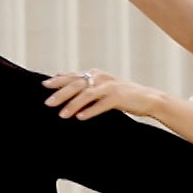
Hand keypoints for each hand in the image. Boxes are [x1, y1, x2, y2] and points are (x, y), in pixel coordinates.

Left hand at [44, 70, 165, 119]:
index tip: (44, 84)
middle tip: (47, 103)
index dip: (58, 79)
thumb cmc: (123, 95)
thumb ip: (88, 87)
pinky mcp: (118, 97)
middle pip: (76, 84)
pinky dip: (90, 111)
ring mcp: (109, 87)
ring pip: (86, 94)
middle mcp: (101, 78)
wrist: (148, 98)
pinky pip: (101, 104)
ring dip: (73, 104)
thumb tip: (68, 87)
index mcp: (96, 74)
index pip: (73, 76)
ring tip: (62, 114)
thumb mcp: (103, 88)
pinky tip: (80, 118)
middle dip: (60, 93)